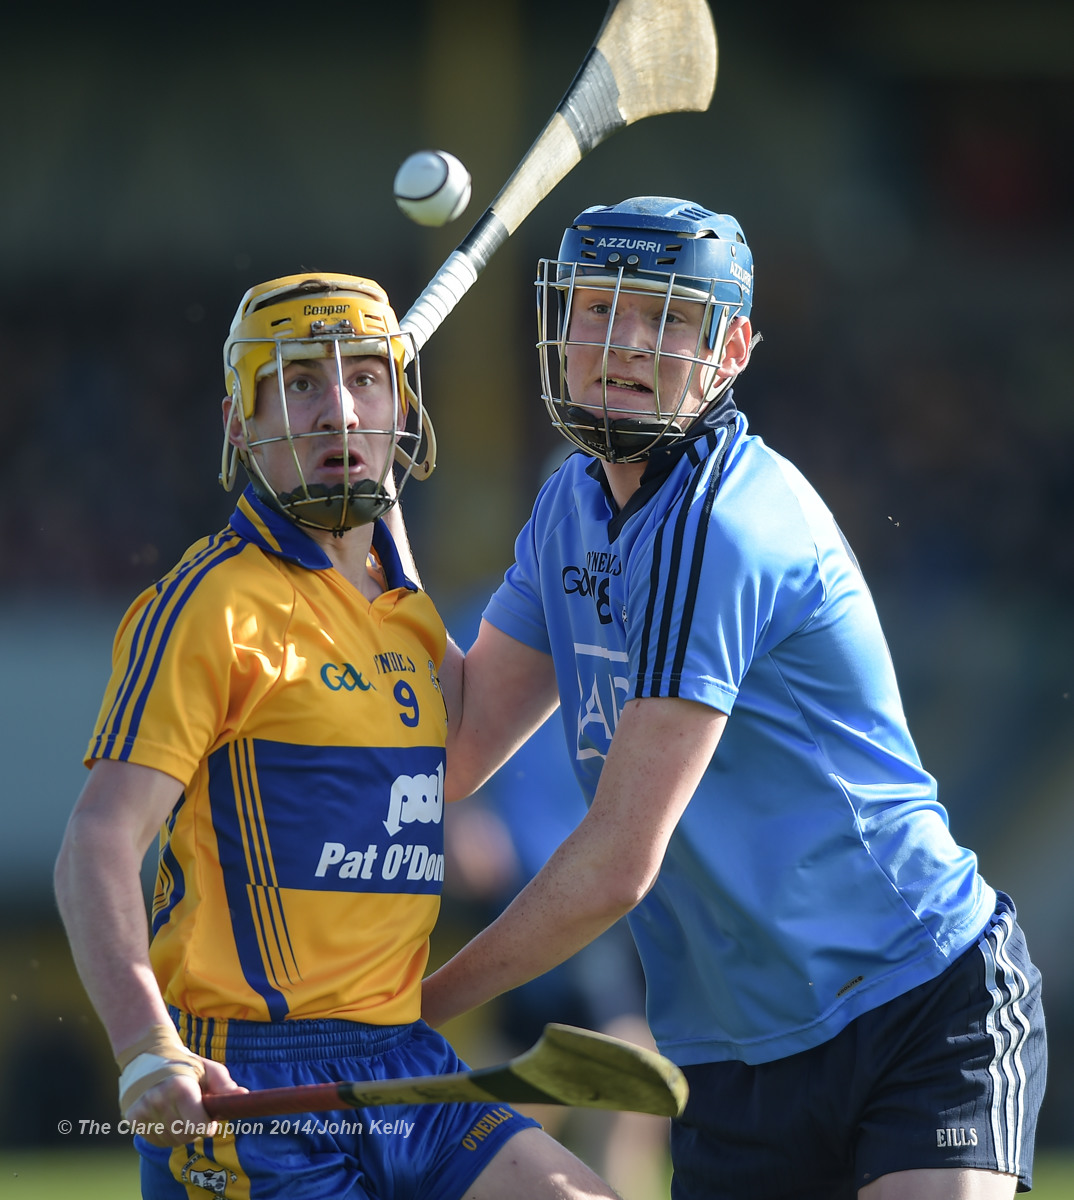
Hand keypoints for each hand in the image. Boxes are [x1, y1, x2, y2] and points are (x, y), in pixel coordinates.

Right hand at [124, 1057, 245, 1146]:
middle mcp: (158, 1100)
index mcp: (179, 1087)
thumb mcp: (207, 1069)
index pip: (198, 1126)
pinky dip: (166, 1135)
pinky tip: (168, 1117)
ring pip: (171, 1141)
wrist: (147, 1055)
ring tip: (181, 1112)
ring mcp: (143, 1111)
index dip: (208, 1126)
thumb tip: (243, 1096)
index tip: (210, 1119)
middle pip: (185, 1136)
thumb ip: (225, 1086)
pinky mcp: (133, 1120)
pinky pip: (157, 1141)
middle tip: (196, 1113)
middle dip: (196, 1130)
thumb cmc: (184, 1064)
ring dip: (181, 1134)